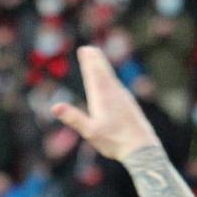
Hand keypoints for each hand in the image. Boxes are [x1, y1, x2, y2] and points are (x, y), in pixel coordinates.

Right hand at [52, 46, 159, 161]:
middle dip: (96, 60)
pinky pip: (118, 87)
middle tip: (90, 48)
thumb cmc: (115, 141)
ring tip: (99, 62)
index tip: (84, 49)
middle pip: (104, 72)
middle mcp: (114, 93)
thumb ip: (73, 118)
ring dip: (104, 68)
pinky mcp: (130, 105)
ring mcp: (124, 98)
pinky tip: (112, 84)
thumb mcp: (90, 132)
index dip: (88, 61)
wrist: (142, 148)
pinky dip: (111, 80)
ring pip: (112, 78)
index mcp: (102, 97)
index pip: (94, 74)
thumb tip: (54, 107)